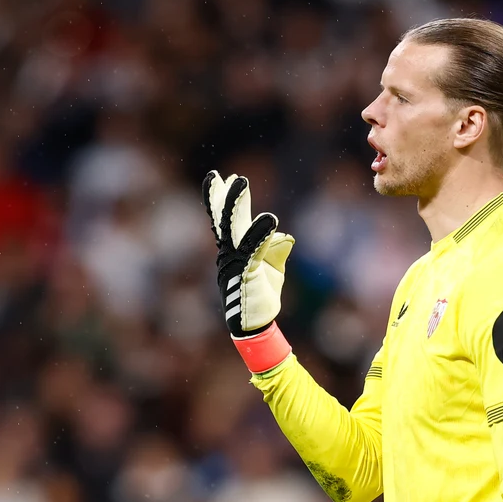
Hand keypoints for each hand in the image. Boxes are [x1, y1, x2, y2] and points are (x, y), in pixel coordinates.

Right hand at [203, 170, 295, 371]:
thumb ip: (276, 250)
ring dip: (236, 205)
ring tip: (240, 183)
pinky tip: (269, 219)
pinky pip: (253, 249)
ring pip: (234, 229)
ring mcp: (234, 263)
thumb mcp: (272, 269)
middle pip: (225, 220)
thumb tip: (284, 236)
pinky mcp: (245, 273)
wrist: (255, 324)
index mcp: (232, 249)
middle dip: (224, 197)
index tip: (218, 178)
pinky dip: (260, 233)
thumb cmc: (261, 295)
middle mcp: (228, 253)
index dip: (219, 199)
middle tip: (223, 176)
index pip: (225, 221)